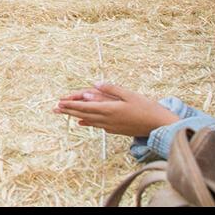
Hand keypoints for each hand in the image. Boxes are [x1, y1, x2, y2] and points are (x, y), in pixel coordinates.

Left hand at [54, 83, 180, 136]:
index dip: (71, 105)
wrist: (159, 126)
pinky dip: (88, 122)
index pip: (85, 107)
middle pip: (83, 115)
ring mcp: (111, 127)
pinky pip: (97, 125)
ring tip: (65, 113)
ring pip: (89, 121)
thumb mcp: (130, 94)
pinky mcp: (116, 130)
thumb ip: (112, 89)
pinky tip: (82, 122)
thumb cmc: (147, 108)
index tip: (59, 103)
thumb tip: (95, 84)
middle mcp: (107, 120)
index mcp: (110, 109)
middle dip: (68, 111)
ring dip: (76, 116)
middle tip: (55, 109)